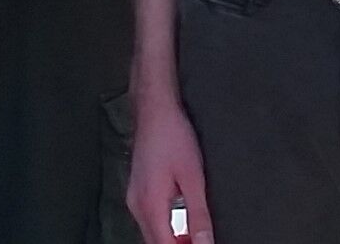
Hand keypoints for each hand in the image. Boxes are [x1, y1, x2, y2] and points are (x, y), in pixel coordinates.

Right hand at [128, 93, 213, 243]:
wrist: (153, 108)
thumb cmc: (173, 136)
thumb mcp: (193, 177)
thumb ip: (199, 215)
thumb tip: (206, 243)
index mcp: (150, 204)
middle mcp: (136, 205)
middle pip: (155, 243)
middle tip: (201, 243)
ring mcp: (133, 197)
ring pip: (151, 234)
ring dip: (171, 242)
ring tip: (195, 239)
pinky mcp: (136, 190)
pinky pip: (148, 221)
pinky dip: (164, 230)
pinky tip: (181, 227)